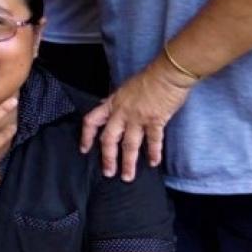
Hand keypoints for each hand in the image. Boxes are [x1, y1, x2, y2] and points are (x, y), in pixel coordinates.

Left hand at [79, 62, 192, 180]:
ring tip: (128, 177)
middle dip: (107, 158)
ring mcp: (137, 118)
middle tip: (108, 173)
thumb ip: (115, 102)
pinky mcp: (155, 120)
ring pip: (129, 145)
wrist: (167, 74)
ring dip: (128, 163)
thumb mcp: (124, 89)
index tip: (84, 149)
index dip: (86, 137)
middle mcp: (121, 113)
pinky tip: (153, 163)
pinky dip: (153, 153)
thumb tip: (106, 106)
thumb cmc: (148, 79)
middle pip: (108, 139)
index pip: (91, 121)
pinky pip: (152, 141)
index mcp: (112, 104)